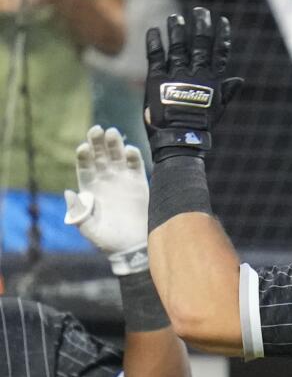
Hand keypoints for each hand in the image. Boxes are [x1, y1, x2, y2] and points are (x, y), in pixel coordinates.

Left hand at [64, 126, 150, 275]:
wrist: (133, 247)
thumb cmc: (108, 240)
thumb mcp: (88, 228)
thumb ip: (78, 212)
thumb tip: (68, 192)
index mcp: (90, 189)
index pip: (84, 166)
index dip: (84, 156)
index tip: (83, 147)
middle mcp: (105, 181)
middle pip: (99, 156)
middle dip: (97, 142)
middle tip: (97, 129)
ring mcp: (122, 181)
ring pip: (117, 156)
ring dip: (114, 144)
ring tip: (112, 133)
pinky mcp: (139, 184)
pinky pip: (136, 165)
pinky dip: (133, 156)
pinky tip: (129, 150)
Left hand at [144, 7, 242, 162]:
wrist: (178, 139)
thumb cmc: (200, 127)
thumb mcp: (217, 110)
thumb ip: (226, 92)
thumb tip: (240, 79)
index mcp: (212, 82)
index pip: (219, 53)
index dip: (221, 36)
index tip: (222, 22)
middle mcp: (195, 75)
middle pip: (200, 44)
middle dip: (201, 26)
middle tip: (200, 12)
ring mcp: (176, 75)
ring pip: (179, 46)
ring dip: (177, 29)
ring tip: (176, 17)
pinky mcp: (157, 78)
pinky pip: (156, 55)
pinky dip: (155, 41)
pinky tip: (154, 30)